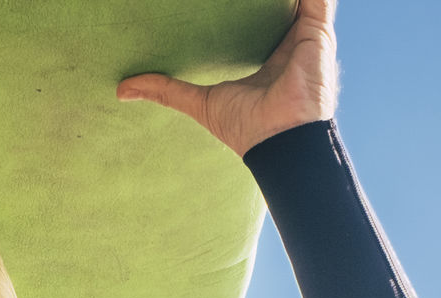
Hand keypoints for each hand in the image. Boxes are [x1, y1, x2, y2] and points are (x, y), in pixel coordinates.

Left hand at [116, 0, 337, 156]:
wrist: (278, 141)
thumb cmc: (245, 127)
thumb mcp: (199, 103)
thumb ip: (165, 90)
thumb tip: (123, 89)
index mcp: (269, 56)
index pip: (261, 19)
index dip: (248, 4)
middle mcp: (291, 43)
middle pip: (279, 4)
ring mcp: (308, 36)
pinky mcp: (318, 31)